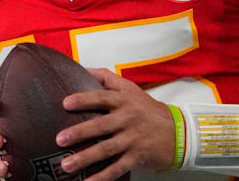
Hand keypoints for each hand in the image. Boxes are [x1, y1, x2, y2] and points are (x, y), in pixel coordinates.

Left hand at [54, 68, 175, 180]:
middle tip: (60, 139)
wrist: (178, 132)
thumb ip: (106, 77)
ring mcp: (132, 139)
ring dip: (85, 158)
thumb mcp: (130, 88)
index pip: (101, 97)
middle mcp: (127, 119)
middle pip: (100, 125)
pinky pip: (117, 168)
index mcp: (124, 101)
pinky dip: (103, 177)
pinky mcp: (137, 157)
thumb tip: (82, 68)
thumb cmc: (148, 109)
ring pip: (106, 149)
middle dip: (79, 133)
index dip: (83, 99)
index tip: (66, 103)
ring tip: (66, 165)